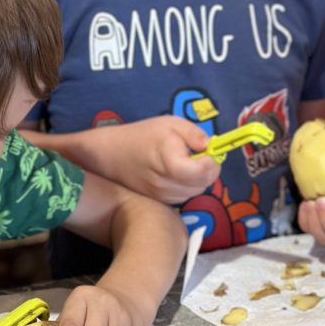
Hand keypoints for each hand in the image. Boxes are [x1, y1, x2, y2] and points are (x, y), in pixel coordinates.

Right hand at [95, 116, 220, 203]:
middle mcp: (166, 184)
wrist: (112, 154)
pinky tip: (178, 173)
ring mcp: (162, 196)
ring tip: (188, 162)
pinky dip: (188, 186)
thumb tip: (211, 145)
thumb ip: (194, 134)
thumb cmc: (141, 136)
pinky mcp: (160, 201)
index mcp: (170, 162)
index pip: (202, 172)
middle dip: (208, 169)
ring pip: (195, 192)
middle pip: (202, 184)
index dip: (211, 161)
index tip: (208, 150)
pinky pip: (185, 196)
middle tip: (201, 154)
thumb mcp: (170, 124)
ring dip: (199, 179)